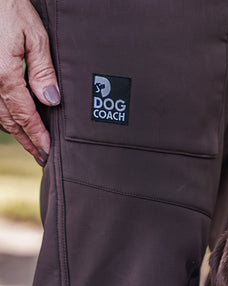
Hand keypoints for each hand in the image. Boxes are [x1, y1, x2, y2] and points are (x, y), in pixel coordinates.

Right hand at [0, 0, 60, 164]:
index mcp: (3, 74)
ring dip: (14, 131)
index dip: (38, 137)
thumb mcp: (34, 35)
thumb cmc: (8, 6)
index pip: (24, 116)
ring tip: (31, 144)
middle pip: (8, 121)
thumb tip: (52, 101)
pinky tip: (13, 121)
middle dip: (26, 141)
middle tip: (43, 156)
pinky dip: (2, 115)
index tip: (49, 151)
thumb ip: (43, 71)